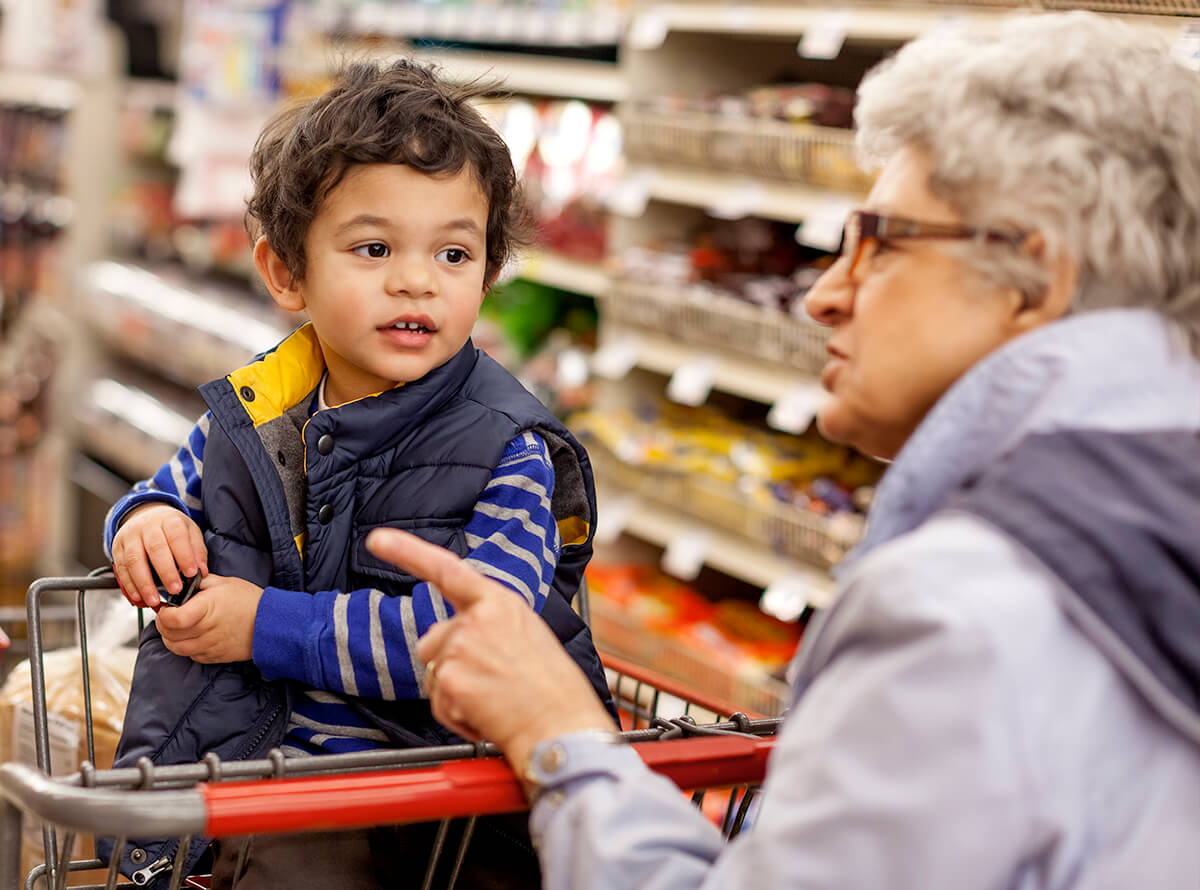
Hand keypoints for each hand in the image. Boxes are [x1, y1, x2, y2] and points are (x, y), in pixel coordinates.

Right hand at [111, 503, 207, 608]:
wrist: (146, 516)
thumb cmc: (170, 528)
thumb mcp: (189, 532)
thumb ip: (197, 551)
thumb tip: (202, 571)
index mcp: (169, 520)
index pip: (177, 536)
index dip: (184, 556)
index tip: (191, 574)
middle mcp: (147, 526)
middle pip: (155, 549)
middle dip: (166, 572)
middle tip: (175, 590)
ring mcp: (130, 537)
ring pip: (134, 560)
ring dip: (144, 584)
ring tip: (154, 600)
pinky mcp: (117, 548)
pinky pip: (121, 568)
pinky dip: (129, 585)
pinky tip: (139, 597)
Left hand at [155, 574, 262, 663]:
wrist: (271, 622)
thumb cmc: (249, 601)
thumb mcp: (224, 582)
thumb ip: (199, 582)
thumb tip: (181, 583)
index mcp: (206, 608)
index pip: (172, 619)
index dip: (163, 615)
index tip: (166, 608)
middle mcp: (206, 630)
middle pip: (170, 636)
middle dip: (164, 626)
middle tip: (169, 617)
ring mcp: (210, 646)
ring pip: (177, 649)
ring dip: (172, 639)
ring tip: (178, 628)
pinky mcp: (215, 656)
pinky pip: (191, 656)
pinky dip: (187, 648)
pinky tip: (194, 637)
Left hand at [366, 528, 614, 772]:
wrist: (564, 726)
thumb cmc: (553, 688)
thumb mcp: (526, 634)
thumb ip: (486, 624)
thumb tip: (445, 636)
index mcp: (500, 602)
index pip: (446, 569)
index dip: (407, 551)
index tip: (379, 539)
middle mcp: (477, 620)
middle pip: (432, 640)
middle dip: (449, 663)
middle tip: (490, 681)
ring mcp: (461, 649)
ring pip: (433, 674)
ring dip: (455, 693)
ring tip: (494, 699)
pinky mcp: (450, 681)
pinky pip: (438, 703)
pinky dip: (456, 716)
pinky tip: (486, 714)